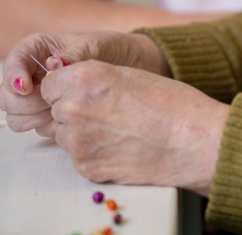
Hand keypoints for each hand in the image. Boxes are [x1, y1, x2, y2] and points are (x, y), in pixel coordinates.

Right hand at [0, 31, 168, 136]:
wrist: (129, 68)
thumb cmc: (111, 49)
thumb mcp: (94, 46)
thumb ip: (73, 56)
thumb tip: (54, 64)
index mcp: (36, 49)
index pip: (12, 63)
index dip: (13, 77)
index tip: (27, 87)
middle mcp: (31, 74)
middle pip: (6, 96)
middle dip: (24, 102)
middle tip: (48, 102)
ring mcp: (37, 97)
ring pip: (16, 116)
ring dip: (33, 117)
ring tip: (60, 109)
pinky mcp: (48, 114)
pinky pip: (36, 127)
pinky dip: (47, 127)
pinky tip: (68, 120)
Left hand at [40, 61, 229, 193]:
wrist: (193, 140)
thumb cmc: (170, 103)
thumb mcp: (127, 75)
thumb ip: (92, 80)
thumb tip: (68, 89)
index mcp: (83, 77)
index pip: (49, 84)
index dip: (66, 88)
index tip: (83, 93)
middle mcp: (73, 107)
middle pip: (55, 110)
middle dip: (73, 111)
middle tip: (107, 114)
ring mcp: (77, 141)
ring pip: (63, 135)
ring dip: (81, 133)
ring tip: (117, 130)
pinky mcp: (86, 167)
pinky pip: (77, 157)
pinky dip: (93, 153)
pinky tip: (120, 146)